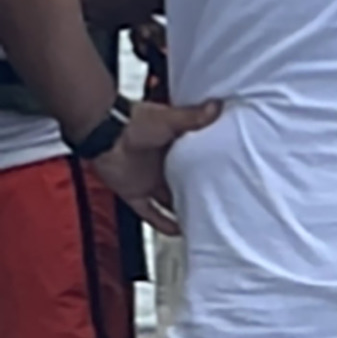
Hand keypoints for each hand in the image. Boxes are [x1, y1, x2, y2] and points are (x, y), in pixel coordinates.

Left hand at [91, 100, 222, 235]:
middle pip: (187, 183)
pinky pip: (151, 214)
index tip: (231, 172)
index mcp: (175, 146)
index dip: (212, 165)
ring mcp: (149, 181)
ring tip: (207, 220)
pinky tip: (179, 231)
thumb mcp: (171, 119)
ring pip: (172, 201)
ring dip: (185, 209)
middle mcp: (164, 166)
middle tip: (225, 201)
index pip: (199, 158)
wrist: (105, 133)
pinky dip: (163, 223)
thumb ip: (194, 117)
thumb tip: (218, 106)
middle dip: (202, 191)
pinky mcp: (135, 194)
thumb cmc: (134, 121)